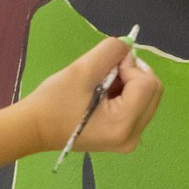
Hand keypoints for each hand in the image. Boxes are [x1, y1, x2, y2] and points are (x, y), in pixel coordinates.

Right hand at [24, 32, 161, 155]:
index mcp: (123, 124)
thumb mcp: (82, 70)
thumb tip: (129, 48)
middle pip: (153, 91)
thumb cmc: (53, 102)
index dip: (129, 66)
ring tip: (101, 85)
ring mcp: (130, 140)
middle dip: (133, 74)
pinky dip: (126, 94)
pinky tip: (103, 95)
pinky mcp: (124, 138)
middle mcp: (133, 137)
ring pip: (147, 97)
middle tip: (104, 72)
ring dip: (129, 83)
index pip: (147, 83)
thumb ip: (110, 52)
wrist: (34, 128)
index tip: (104, 67)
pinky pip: (138, 107)